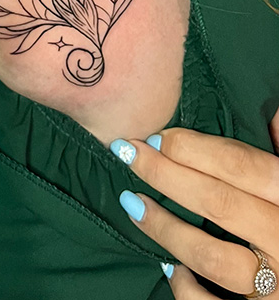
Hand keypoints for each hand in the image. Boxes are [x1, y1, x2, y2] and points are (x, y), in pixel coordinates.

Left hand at [109, 128, 278, 297]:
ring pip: (212, 256)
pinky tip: (169, 266)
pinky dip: (187, 287)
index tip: (156, 136)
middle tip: (126, 152)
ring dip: (164, 227)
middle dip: (164, 173)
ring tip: (131, 202)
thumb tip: (265, 108)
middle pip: (218, 202)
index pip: (241, 165)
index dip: (193, 149)